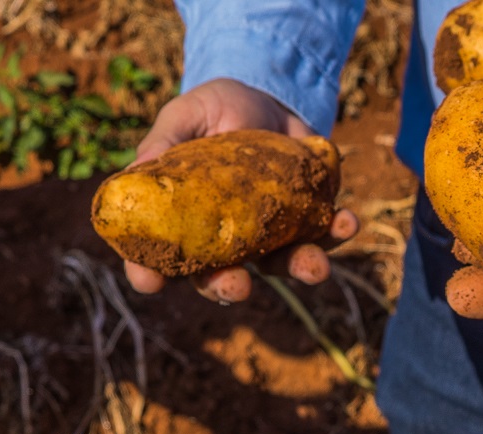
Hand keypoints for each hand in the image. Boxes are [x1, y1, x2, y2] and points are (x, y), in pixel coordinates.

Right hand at [121, 78, 358, 303]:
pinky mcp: (305, 222)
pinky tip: (347, 221)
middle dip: (229, 288)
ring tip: (315, 267)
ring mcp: (267, 237)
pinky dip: (336, 233)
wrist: (272, 97)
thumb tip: (135, 171)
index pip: (158, 257)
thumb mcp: (187, 115)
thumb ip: (165, 143)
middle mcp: (223, 241)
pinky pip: (321, 237)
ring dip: (299, 270)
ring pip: (279, 267)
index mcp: (183, 222)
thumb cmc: (217, 110)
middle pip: (219, 279)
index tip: (148, 281)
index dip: (149, 273)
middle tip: (238, 287)